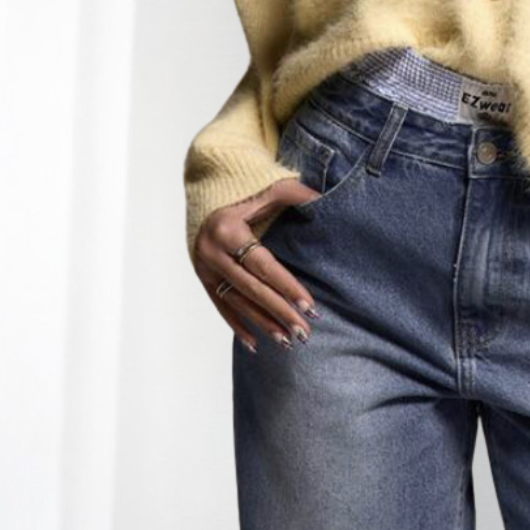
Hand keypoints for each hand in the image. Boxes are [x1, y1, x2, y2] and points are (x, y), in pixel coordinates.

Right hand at [191, 178, 323, 353]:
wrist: (208, 188)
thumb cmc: (247, 187)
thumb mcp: (272, 186)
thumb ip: (299, 194)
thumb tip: (328, 202)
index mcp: (228, 229)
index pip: (264, 266)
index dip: (287, 287)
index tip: (310, 306)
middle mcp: (212, 252)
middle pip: (252, 289)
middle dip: (280, 312)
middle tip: (304, 332)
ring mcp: (205, 267)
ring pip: (237, 302)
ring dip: (262, 323)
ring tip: (287, 340)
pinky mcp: (202, 276)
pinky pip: (220, 306)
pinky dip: (237, 325)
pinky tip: (255, 343)